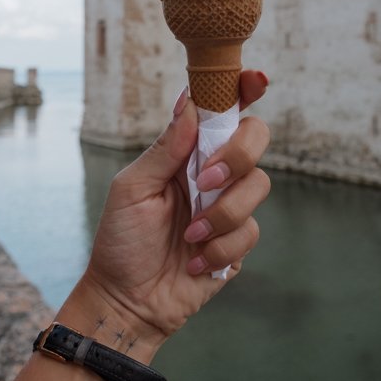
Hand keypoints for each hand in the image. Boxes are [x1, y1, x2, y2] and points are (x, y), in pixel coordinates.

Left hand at [63, 71, 270, 362]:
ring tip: (189, 235)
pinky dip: (220, 247)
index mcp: (187, 151)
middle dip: (237, 155)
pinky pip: (250, 231)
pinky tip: (194, 260)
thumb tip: (190, 102)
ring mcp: (229, 205)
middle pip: (256, 138)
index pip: (223, 112)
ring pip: (258, 185)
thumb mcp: (133, 188)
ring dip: (222, 213)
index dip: (243, 90)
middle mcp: (214, 171)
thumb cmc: (121, 239)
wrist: (127, 300)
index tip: (255, 80)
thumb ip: (166, 147)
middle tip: (205, 181)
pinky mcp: (238, 242)